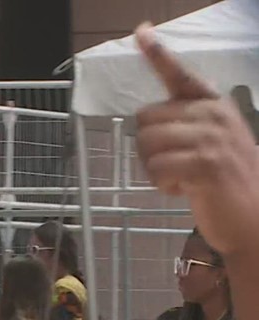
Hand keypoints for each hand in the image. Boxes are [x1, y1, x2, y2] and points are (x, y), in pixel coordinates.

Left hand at [135, 23, 258, 256]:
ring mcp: (212, 138)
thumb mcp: (212, 143)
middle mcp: (214, 115)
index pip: (181, 75)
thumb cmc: (227, 182)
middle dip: (149, 148)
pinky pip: (157, 167)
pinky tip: (183, 191)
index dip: (158, 54)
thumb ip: (188, 124)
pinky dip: (161, 185)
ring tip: (180, 179)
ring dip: (153, 169)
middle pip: (145, 119)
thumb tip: (148, 116)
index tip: (141, 31)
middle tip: (173, 166)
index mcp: (215, 105)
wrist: (255, 218)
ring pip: (147, 143)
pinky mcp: (205, 165)